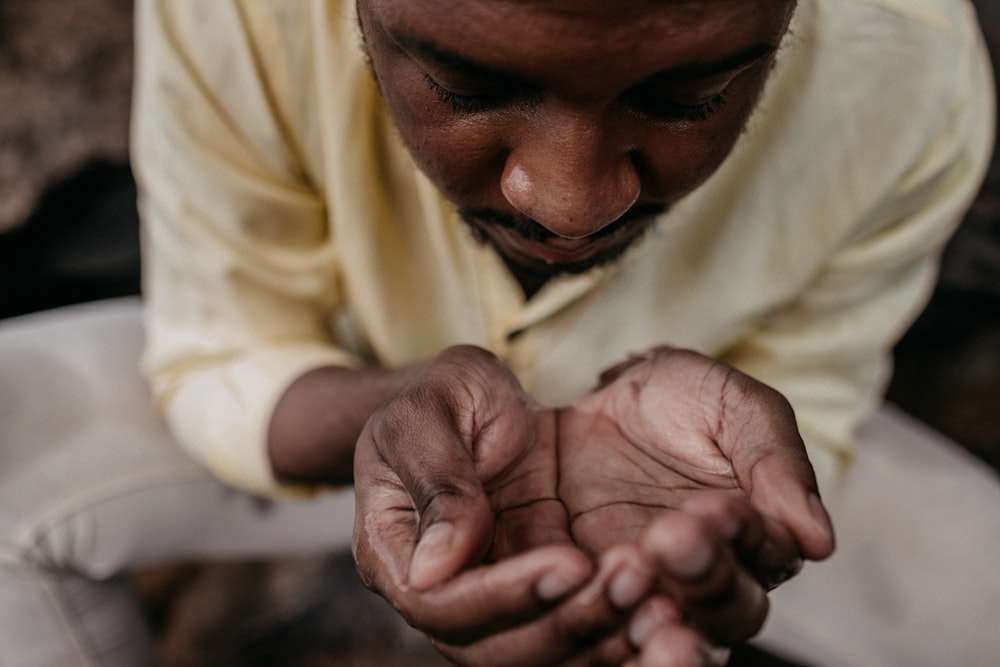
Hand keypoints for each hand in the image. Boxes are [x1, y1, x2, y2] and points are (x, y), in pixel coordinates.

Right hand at [352, 345, 652, 665]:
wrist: (477, 399)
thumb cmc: (443, 395)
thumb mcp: (429, 411)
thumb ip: (436, 478)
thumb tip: (438, 566)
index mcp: (393, 552)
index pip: (440, 604)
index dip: (505, 595)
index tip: (572, 561)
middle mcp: (438, 593)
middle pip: (492, 650)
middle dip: (566, 622)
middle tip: (634, 581)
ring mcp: (491, 599)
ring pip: (540, 653)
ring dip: (600, 635)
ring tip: (657, 597)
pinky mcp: (539, 593)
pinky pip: (573, 630)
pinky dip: (616, 629)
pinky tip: (667, 606)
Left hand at [557, 346, 834, 643]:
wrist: (595, 401)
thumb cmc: (677, 398)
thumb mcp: (730, 404)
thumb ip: (775, 460)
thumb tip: (818, 540)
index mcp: (756, 540)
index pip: (766, 560)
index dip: (745, 538)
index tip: (716, 507)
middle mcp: (708, 581)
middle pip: (724, 613)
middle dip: (702, 578)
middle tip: (671, 538)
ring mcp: (646, 591)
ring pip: (663, 630)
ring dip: (648, 608)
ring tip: (627, 568)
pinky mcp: (586, 592)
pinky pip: (593, 621)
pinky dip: (588, 611)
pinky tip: (575, 583)